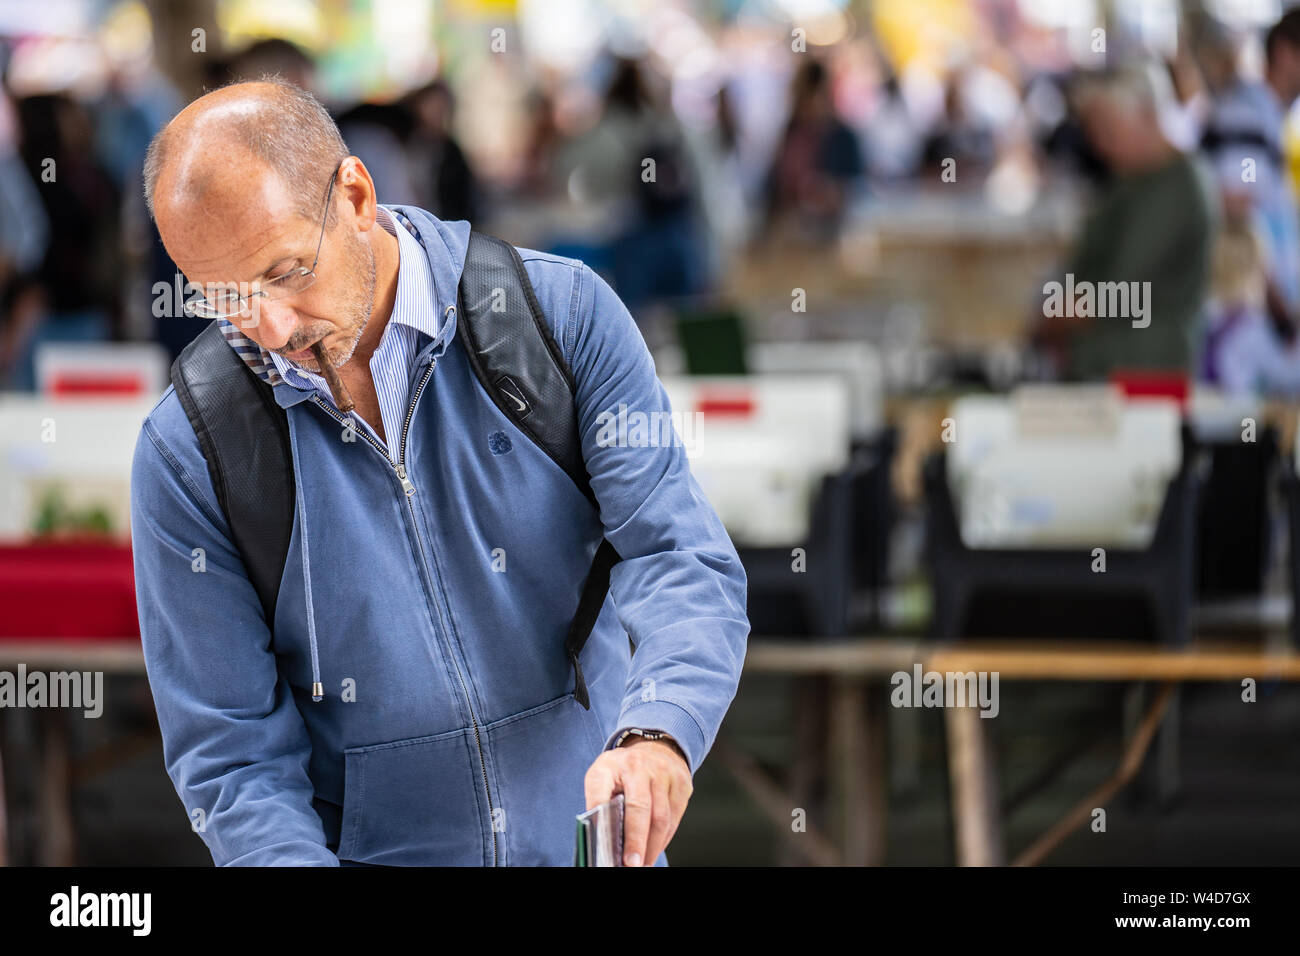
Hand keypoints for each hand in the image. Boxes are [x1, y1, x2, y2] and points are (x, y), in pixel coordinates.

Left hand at [584, 738, 692, 866]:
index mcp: (611, 764)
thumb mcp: (602, 776)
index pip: (601, 788)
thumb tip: (600, 835)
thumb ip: (598, 801)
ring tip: (643, 863)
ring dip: (652, 846)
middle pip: (640, 809)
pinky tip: (655, 849)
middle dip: (636, 842)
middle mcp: (639, 766)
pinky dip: (664, 839)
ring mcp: (664, 773)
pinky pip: (674, 818)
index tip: (606, 842)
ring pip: (661, 818)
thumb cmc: (623, 770)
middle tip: (631, 865)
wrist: (655, 746)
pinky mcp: (682, 784)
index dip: (600, 811)